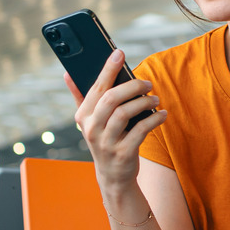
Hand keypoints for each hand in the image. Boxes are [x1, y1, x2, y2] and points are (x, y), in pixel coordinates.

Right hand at [66, 49, 166, 193]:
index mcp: (83, 116)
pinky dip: (154, 119)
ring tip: (155, 99)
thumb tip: (68, 73)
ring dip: (144, 102)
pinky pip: (140, 130)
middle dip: (131, 86)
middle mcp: (91, 129)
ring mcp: (106, 143)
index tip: (119, 53)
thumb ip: (80, 97)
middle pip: (110, 99)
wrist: (113, 176)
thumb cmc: (104, 140)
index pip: (96, 88)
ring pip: (125, 113)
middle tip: (147, 83)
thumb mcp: (88, 121)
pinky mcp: (123, 154)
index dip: (107, 69)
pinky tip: (162, 114)